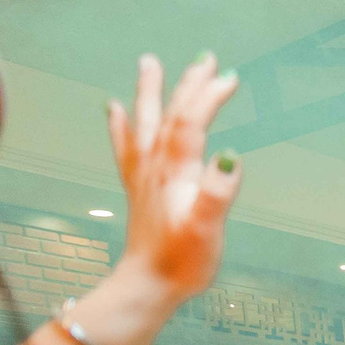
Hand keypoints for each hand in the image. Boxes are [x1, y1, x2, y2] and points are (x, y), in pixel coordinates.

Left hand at [106, 52, 243, 305]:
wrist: (147, 285)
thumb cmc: (182, 261)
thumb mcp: (208, 229)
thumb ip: (218, 192)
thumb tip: (231, 156)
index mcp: (176, 172)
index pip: (192, 122)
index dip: (210, 97)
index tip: (231, 77)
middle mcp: (156, 166)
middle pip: (170, 114)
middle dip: (189, 85)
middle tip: (206, 59)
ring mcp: (143, 175)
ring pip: (145, 122)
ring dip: (150, 91)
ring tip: (149, 62)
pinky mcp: (137, 188)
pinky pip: (125, 147)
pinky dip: (118, 124)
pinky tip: (112, 107)